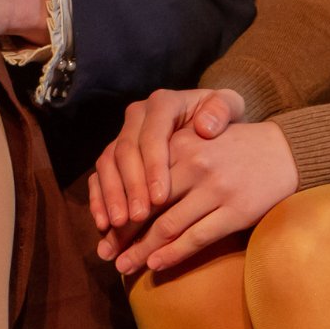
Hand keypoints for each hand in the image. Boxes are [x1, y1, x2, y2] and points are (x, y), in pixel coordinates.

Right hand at [88, 87, 245, 235]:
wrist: (211, 125)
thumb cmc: (221, 120)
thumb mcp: (230, 107)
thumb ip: (222, 110)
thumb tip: (205, 126)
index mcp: (163, 103)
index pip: (153, 133)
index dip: (153, 165)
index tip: (161, 197)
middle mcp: (137, 117)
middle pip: (126, 150)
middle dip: (131, 186)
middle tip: (139, 218)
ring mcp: (123, 136)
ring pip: (108, 164)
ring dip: (112, 196)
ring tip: (119, 225)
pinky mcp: (114, 156)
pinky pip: (99, 177)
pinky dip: (99, 200)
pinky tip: (104, 224)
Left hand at [105, 121, 298, 274]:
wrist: (284, 151)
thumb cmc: (232, 149)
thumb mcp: (197, 139)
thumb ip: (166, 158)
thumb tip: (128, 190)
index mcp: (180, 144)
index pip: (139, 180)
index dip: (118, 207)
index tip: (103, 228)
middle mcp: (195, 165)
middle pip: (146, 207)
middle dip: (123, 234)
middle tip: (106, 254)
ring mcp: (215, 189)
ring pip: (167, 227)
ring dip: (142, 251)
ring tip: (124, 266)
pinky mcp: (235, 211)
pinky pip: (196, 238)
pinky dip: (172, 255)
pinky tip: (156, 265)